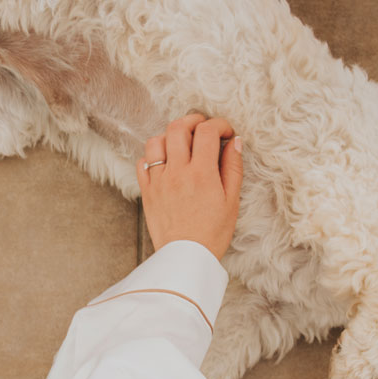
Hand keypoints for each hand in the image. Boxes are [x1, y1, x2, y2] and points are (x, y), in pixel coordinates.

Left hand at [137, 114, 243, 259]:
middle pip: (178, 128)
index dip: (218, 124)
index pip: (206, 131)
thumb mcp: (231, 200)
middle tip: (203, 127)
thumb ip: (233, 167)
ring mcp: (158, 180)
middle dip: (193, 121)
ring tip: (183, 143)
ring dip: (170, 136)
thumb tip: (234, 141)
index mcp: (201, 173)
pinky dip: (153, 156)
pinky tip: (166, 163)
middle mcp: (177, 172)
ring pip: (156, 140)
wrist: (186, 257)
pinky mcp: (147, 191)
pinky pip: (143, 162)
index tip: (225, 132)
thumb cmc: (212, 232)